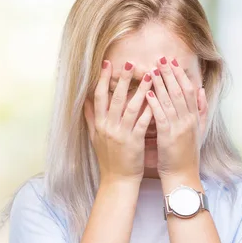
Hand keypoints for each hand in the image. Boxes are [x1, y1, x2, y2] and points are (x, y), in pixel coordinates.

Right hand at [84, 60, 153, 184]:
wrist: (117, 180)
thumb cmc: (109, 159)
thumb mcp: (95, 137)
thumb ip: (90, 118)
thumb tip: (84, 100)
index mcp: (99, 124)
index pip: (99, 96)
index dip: (103, 79)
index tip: (107, 64)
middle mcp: (108, 127)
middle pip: (114, 98)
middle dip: (122, 79)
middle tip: (130, 62)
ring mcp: (120, 134)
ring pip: (130, 108)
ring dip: (140, 90)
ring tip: (149, 76)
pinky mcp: (133, 142)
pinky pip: (141, 123)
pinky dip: (148, 110)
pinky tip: (156, 99)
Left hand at [145, 56, 207, 180]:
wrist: (183, 175)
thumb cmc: (186, 154)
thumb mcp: (198, 130)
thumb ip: (201, 110)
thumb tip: (202, 91)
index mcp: (195, 118)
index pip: (190, 91)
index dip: (181, 75)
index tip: (173, 62)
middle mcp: (189, 120)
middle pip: (180, 92)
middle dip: (171, 74)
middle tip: (161, 59)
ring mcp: (180, 128)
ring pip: (171, 101)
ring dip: (161, 85)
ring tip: (152, 70)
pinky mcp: (169, 137)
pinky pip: (162, 117)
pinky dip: (155, 104)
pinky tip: (148, 93)